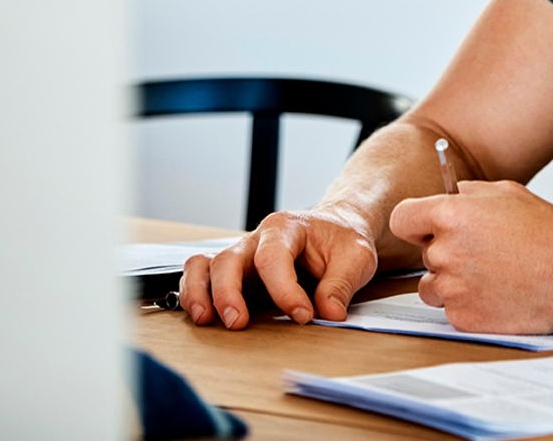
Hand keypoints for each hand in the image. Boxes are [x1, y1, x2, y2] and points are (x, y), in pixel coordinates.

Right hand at [179, 209, 378, 329]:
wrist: (337, 230)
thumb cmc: (342, 240)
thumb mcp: (356, 257)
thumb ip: (342, 284)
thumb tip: (329, 313)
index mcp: (286, 228)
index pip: (273, 258)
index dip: (283, 290)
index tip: (302, 314)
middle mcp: (256, 239)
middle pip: (227, 259)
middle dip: (227, 293)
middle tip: (238, 323)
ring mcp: (242, 256)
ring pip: (203, 264)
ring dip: (199, 292)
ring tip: (206, 319)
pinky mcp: (235, 274)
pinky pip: (202, 276)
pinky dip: (196, 294)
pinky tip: (203, 316)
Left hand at [389, 181, 552, 333]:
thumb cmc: (547, 232)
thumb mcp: (507, 192)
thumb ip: (469, 192)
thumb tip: (450, 195)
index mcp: (451, 215)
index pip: (402, 219)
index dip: (415, 223)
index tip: (426, 228)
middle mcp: (446, 251)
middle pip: (424, 254)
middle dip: (446, 252)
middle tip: (482, 252)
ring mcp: (453, 288)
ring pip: (433, 286)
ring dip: (452, 282)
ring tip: (490, 275)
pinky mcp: (463, 317)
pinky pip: (451, 310)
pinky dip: (469, 304)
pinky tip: (497, 293)